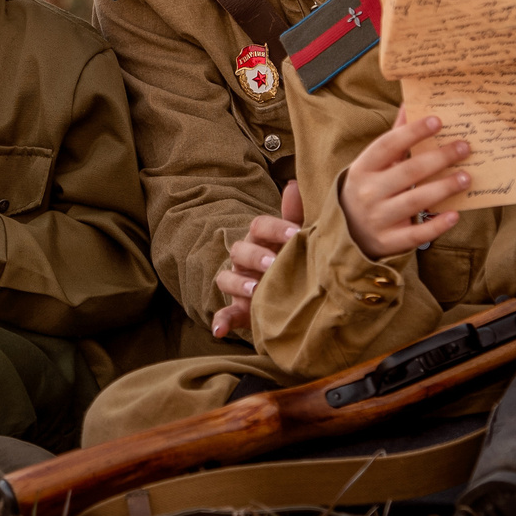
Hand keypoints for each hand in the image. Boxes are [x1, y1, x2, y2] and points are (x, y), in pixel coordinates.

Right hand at [211, 181, 302, 339]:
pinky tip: (219, 331)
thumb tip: (293, 184)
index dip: (275, 228)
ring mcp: (239, 284)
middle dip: (255, 256)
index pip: (259, 226)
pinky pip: (224, 315)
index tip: (296, 233)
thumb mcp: (295, 240)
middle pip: (239, 250)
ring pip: (227, 279)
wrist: (289, 294)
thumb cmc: (291, 259)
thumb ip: (295, 214)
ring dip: (239, 284)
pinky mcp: (238, 309)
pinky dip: (220, 322)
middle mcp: (244, 259)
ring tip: (255, 291)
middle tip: (272, 263)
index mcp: (259, 239)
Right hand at [341, 109, 468, 260]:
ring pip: (415, 201)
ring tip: (467, 177)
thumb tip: (409, 104)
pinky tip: (455, 214)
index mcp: (363, 168)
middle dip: (439, 158)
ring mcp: (378, 218)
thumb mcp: (373, 165)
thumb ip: (394, 139)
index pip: (388, 145)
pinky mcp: (389, 241)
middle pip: (408, 172)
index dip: (412, 132)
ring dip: (443, 188)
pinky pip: (416, 233)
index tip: (438, 121)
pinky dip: (436, 225)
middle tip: (465, 148)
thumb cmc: (368, 189)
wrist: (347, 233)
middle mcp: (368, 192)